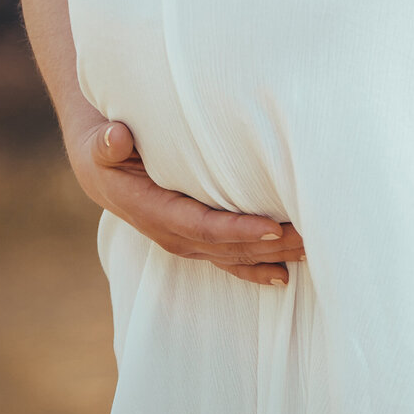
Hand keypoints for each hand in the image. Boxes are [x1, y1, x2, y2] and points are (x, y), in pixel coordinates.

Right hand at [68, 115, 306, 287]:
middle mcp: (172, 234)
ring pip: (233, 256)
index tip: (272, 226)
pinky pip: (228, 262)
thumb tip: (115, 137)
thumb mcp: (101, 146)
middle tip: (310, 237)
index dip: (237, 230)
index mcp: (153, 211)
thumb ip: (107, 144)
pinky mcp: (196, 241)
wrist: (103, 174)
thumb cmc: (107, 153)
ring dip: (272, 256)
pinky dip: (255, 269)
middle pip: (227, 247)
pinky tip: (284, 276)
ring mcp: (185, 242)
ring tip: (311, 250)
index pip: (202, 226)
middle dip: (269, 245)